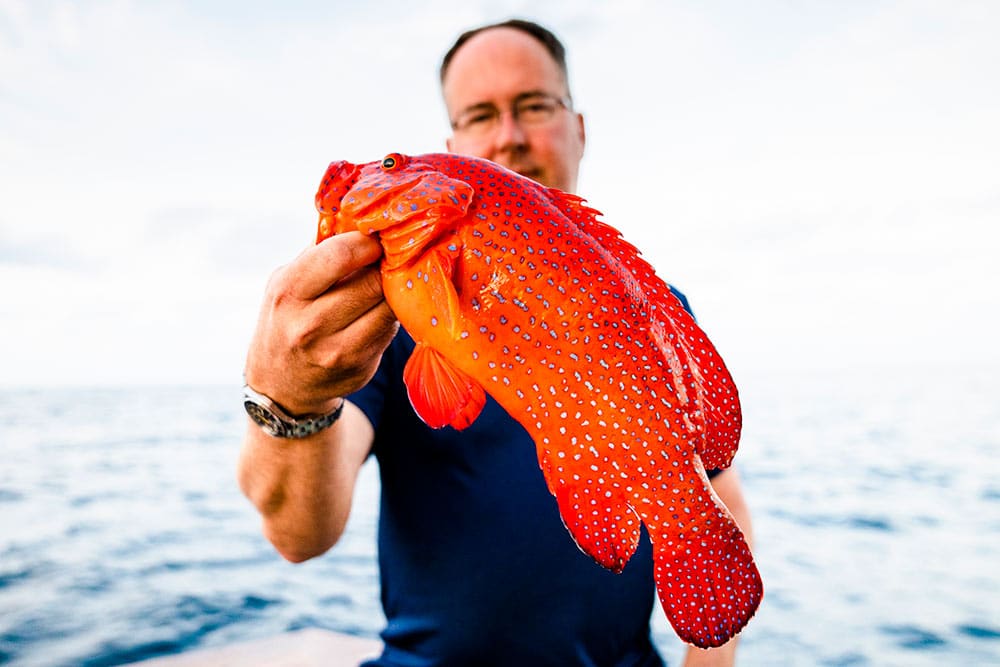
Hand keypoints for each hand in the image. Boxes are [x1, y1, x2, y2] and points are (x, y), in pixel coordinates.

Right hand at [244, 231, 397, 414]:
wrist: (281, 385)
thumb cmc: (286, 319)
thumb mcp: (286, 283)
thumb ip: (318, 255)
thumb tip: (361, 222)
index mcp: (288, 293)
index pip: (338, 256)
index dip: (365, 242)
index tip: (375, 237)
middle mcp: (309, 325)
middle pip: (372, 282)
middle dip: (387, 265)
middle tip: (392, 256)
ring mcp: (337, 351)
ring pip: (388, 307)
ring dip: (395, 290)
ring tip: (390, 280)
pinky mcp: (360, 367)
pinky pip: (390, 329)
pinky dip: (392, 314)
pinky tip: (383, 307)